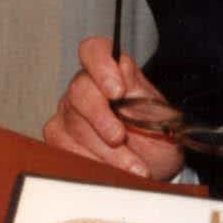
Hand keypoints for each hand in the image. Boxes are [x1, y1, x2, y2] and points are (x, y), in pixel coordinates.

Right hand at [42, 36, 186, 182]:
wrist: (156, 165)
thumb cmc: (158, 135)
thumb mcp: (162, 115)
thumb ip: (142, 96)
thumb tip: (123, 80)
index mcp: (113, 73)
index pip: (94, 51)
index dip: (101, 67)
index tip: (117, 91)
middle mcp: (86, 88)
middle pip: (80, 91)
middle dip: (101, 118)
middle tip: (120, 137)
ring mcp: (69, 112)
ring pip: (74, 125)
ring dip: (105, 150)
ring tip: (133, 166)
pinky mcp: (59, 138)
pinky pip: (66, 149)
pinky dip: (93, 163)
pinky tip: (113, 172)